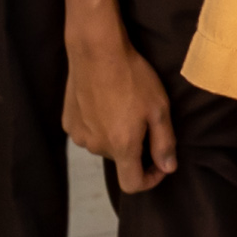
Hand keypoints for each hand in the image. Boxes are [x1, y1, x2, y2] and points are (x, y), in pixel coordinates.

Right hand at [65, 29, 179, 190]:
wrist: (97, 52)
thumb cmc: (132, 78)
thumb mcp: (159, 109)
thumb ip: (164, 143)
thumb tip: (168, 168)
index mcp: (121, 147)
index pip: (132, 184)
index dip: (150, 179)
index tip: (159, 163)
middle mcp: (96, 146)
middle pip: (121, 160)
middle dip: (136, 147)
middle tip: (145, 119)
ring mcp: (79, 135)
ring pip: (104, 145)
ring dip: (116, 135)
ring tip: (125, 107)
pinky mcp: (68, 122)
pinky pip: (88, 132)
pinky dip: (99, 125)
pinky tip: (107, 102)